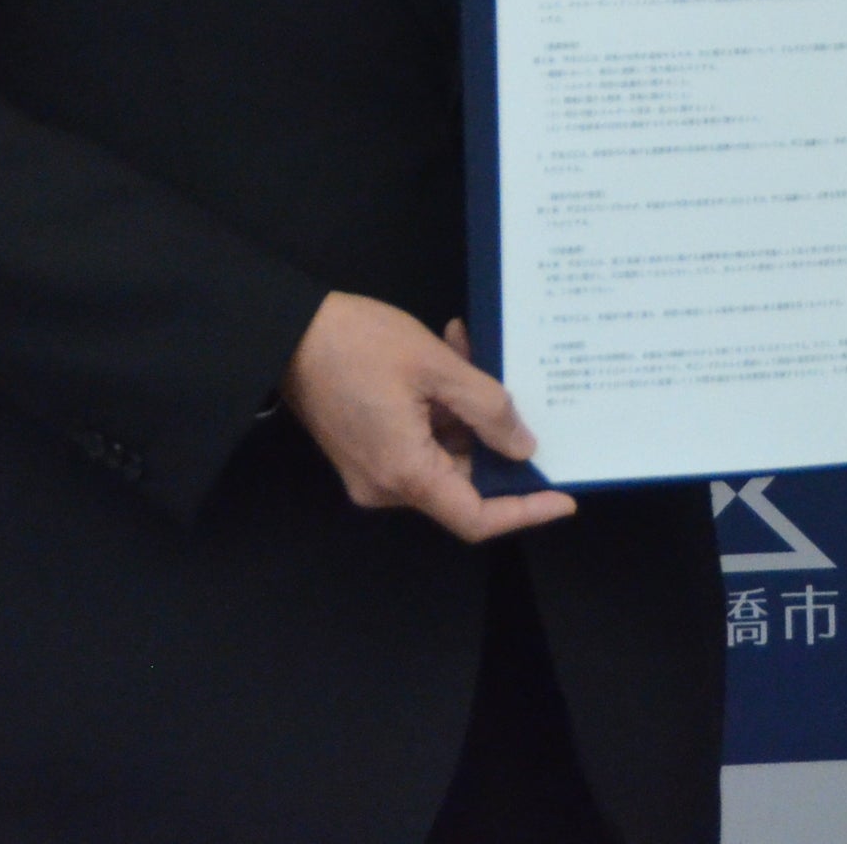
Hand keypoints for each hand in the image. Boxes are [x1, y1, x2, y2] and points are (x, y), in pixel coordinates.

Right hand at [280, 292, 575, 543]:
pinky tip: (446, 352)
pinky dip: (437, 405)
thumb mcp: (435, 366)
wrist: (283, 329)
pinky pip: (416, 438)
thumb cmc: (356, 344)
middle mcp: (386, 486)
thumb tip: (523, 448)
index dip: (523, 512)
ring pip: (441, 450)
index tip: (563, 499)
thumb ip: (487, 409)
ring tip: (465, 348)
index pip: (476, 518)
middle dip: (491, 431)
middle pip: (460, 478)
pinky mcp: (362, 449)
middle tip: (507, 380)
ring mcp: (371, 469)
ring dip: (462, 406)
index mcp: (406, 474)